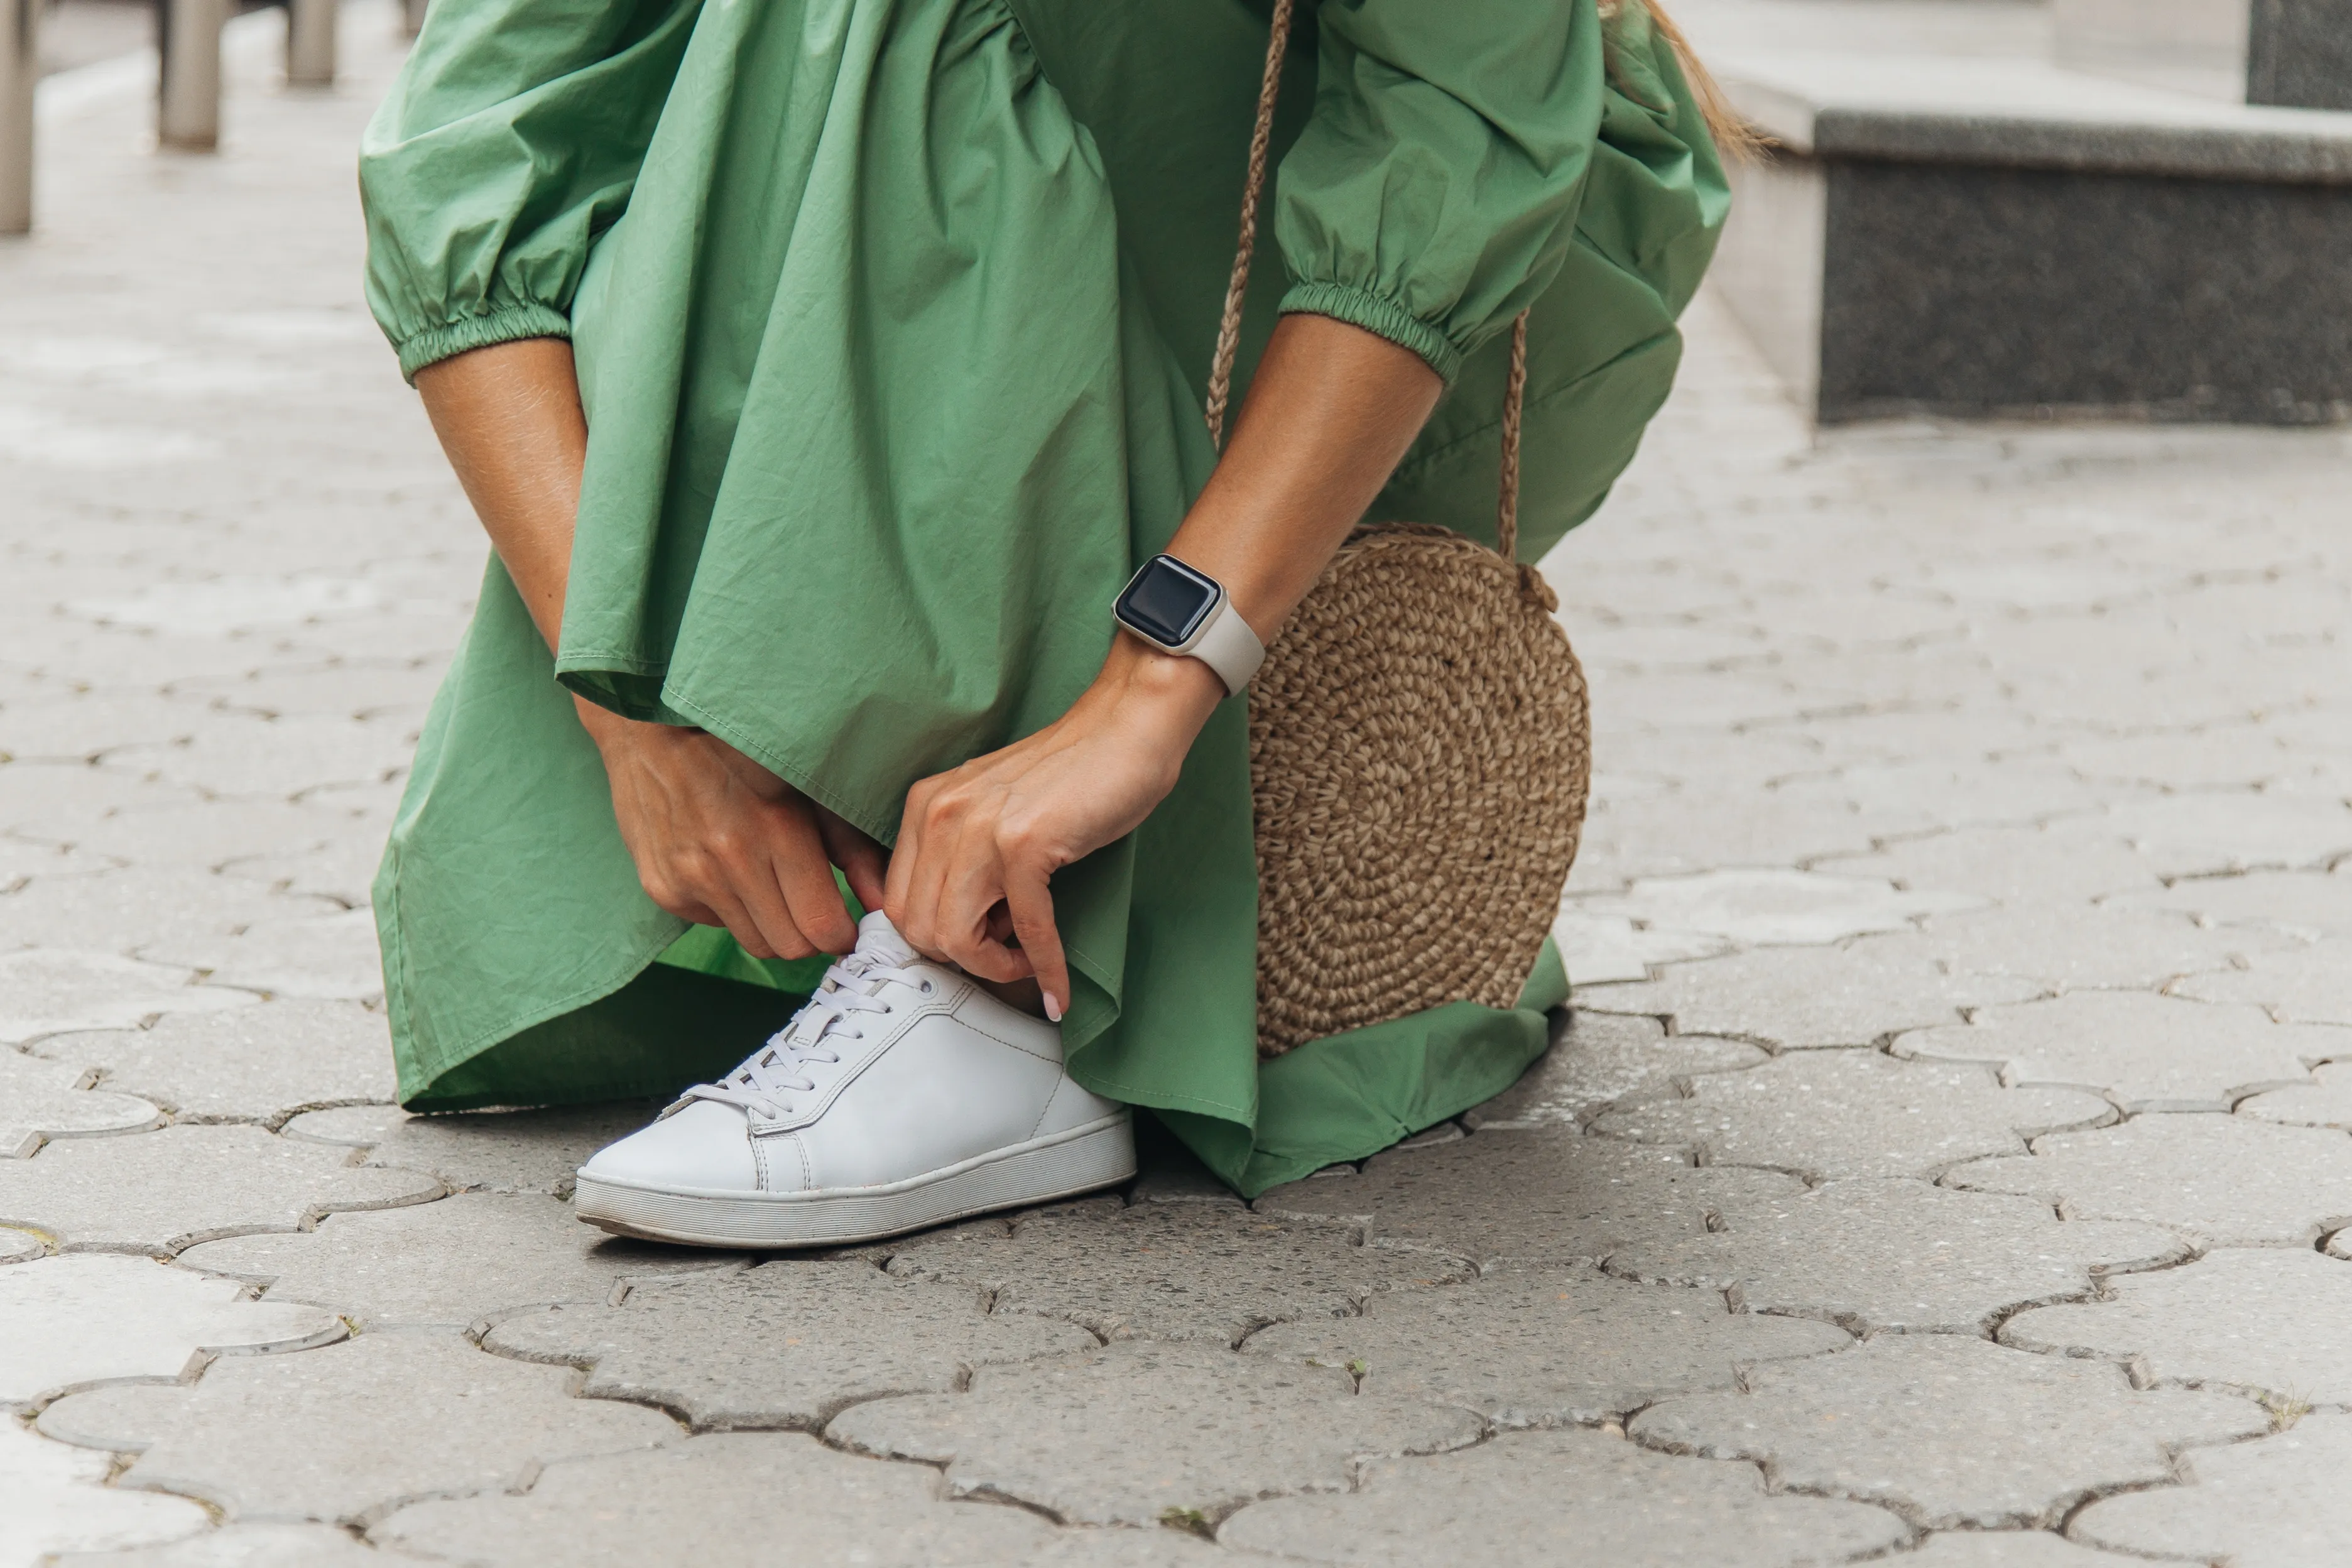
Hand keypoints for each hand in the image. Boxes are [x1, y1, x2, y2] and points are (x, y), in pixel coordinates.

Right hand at [578, 700, 885, 961]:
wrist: (651, 725)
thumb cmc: (745, 750)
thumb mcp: (810, 786)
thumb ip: (853, 848)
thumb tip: (882, 904)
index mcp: (778, 828)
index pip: (822, 927)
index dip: (842, 933)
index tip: (846, 922)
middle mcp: (730, 859)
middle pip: (790, 946)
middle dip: (810, 933)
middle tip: (812, 906)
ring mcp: (690, 877)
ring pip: (754, 943)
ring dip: (772, 924)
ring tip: (771, 882)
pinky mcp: (661, 887)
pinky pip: (714, 924)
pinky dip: (730, 909)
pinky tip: (728, 869)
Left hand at [885, 639, 1223, 1018]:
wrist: (1126, 728)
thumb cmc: (1074, 774)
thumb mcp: (994, 814)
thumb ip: (965, 862)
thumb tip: (967, 933)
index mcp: (926, 806)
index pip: (897, 903)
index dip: (934, 942)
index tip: (973, 950)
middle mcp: (941, 814)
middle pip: (918, 928)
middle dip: (962, 962)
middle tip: (1004, 960)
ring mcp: (980, 828)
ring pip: (955, 937)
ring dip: (995, 968)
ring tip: (1028, 963)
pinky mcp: (1025, 844)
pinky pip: (1025, 929)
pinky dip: (1044, 969)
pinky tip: (1058, 990)